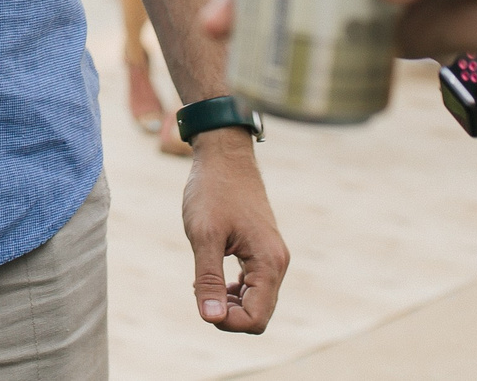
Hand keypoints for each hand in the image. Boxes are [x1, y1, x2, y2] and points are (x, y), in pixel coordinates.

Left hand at [183, 131, 285, 332]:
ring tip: (203, 282)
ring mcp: (272, 256)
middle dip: (228, 313)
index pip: (256, 319)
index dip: (226, 321)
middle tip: (199, 289)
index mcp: (268, 262)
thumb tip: (211, 318)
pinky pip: (253, 285)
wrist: (224, 154)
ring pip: (256, 302)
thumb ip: (208, 279)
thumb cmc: (213, 190)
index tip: (201, 298)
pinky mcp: (262, 250)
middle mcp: (277, 263)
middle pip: (258, 315)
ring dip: (229, 303)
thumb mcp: (204, 235)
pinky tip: (211, 276)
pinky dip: (233, 290)